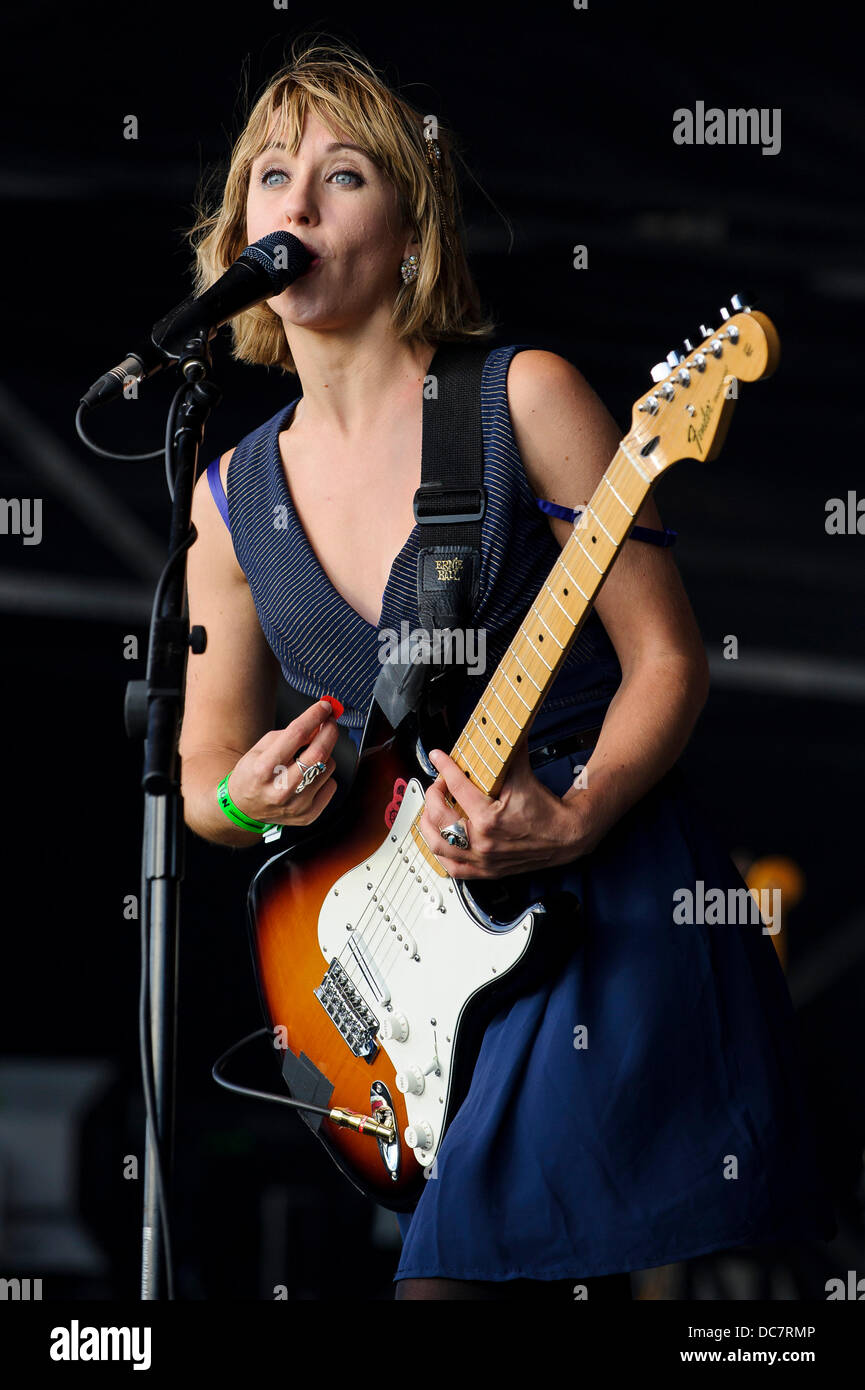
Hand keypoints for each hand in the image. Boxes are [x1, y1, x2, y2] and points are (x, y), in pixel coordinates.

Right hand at [226, 699, 339, 827]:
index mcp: (263, 768)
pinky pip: (331, 785)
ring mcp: (296, 805)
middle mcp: (280, 789)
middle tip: (330, 721)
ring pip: (328, 767)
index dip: (314, 716)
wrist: (243, 808)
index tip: (324, 706)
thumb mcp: (260, 748)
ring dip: (324, 755)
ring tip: (308, 757)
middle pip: (318, 753)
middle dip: (329, 731)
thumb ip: (289, 734)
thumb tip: (319, 723)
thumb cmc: (253, 773)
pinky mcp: (308, 815)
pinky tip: (309, 776)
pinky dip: (323, 775)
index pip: (296, 735)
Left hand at [419, 739, 592, 878]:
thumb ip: (510, 751)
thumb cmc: (545, 810)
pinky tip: (439, 840)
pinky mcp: (486, 870)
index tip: (438, 757)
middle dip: (433, 797)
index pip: (457, 787)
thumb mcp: (524, 776)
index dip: (444, 767)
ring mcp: (482, 859)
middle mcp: (482, 842)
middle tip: (437, 785)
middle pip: (439, 818)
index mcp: (489, 818)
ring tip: (430, 811)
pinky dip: (440, 854)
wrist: (565, 836)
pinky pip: (453, 868)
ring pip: (439, 846)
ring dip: (428, 826)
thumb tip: (505, 729)